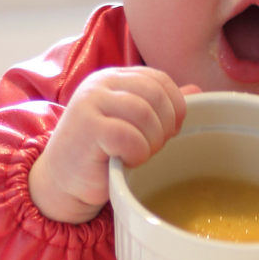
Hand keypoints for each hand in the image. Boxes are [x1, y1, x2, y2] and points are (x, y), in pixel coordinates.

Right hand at [29, 68, 198, 222]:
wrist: (61, 181)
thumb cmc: (99, 154)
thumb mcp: (131, 124)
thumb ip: (159, 106)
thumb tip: (197, 90)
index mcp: (114, 78)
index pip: (158, 79)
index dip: (174, 106)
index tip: (169, 132)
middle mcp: (100, 84)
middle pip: (156, 94)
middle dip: (165, 126)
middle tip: (153, 148)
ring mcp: (91, 103)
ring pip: (145, 113)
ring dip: (151, 141)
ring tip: (139, 155)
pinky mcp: (87, 128)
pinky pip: (128, 136)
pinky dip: (137, 153)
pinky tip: (127, 161)